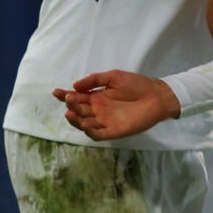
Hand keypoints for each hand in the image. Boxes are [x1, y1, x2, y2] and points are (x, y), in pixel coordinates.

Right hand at [51, 70, 180, 140]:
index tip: (56, 92)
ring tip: (71, 113)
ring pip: (85, 124)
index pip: (77, 98)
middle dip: (71, 105)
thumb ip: (94, 80)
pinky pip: (98, 135)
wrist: (157, 95)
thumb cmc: (137, 84)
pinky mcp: (114, 131)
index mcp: (97, 97)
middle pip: (79, 110)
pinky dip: (89, 132)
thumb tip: (74, 86)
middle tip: (69, 99)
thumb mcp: (114, 77)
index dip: (65, 96)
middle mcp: (98, 110)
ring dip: (76, 120)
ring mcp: (105, 122)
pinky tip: (84, 125)